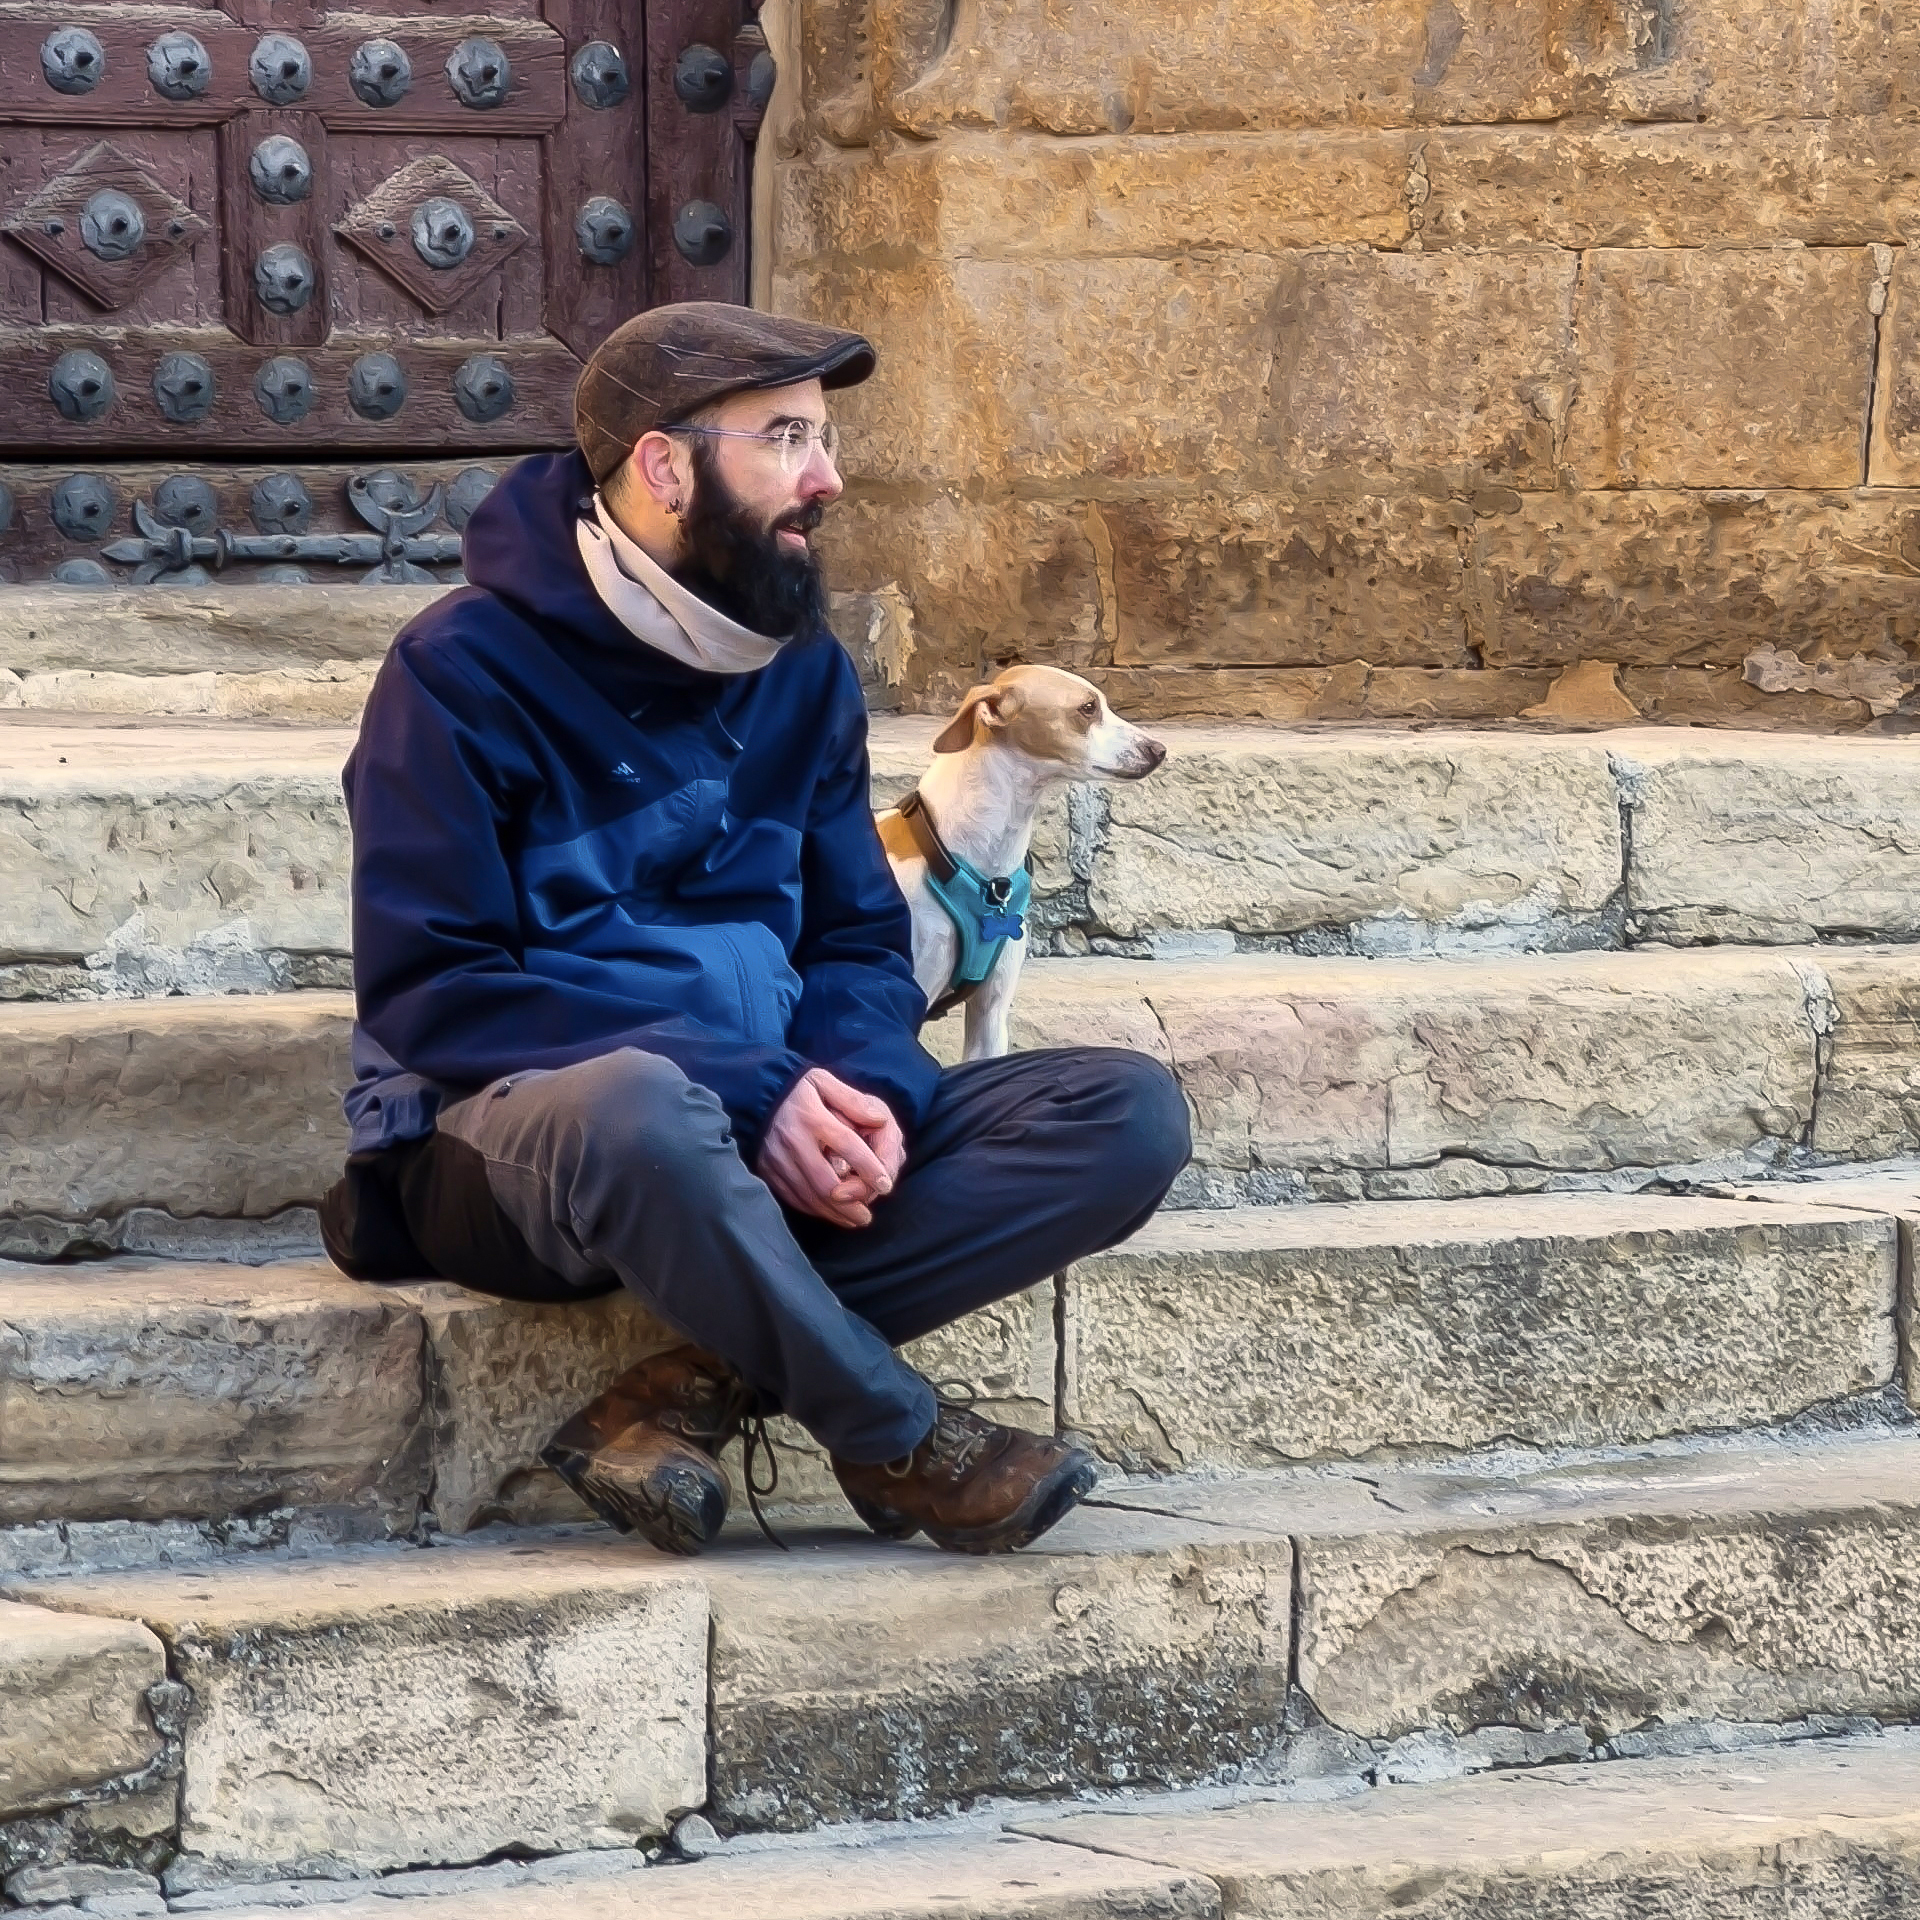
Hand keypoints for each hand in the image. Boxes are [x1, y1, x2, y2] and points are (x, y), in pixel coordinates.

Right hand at [759, 1068, 903, 1227]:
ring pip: (809, 1196)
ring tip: (855, 1219)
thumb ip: (853, 1100)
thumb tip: (880, 1119)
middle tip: (868, 1215)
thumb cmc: (796, 1089)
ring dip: (834, 1213)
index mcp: (811, 1117)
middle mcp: (793, 1141)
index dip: (869, 1168)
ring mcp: (777, 1159)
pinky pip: (792, 1197)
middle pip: (826, 1182)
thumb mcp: (824, 1081)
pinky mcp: (767, 1171)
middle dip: (851, 1203)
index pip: (847, 1145)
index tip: (885, 1184)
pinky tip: (830, 1213)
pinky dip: (813, 1210)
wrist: (753, 1095)